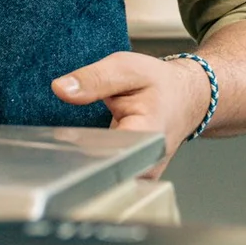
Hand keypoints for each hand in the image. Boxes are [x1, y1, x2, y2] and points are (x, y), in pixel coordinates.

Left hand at [51, 52, 211, 176]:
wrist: (184, 98)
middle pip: (100, 169)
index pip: (106, 153)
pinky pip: (105, 175)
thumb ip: (94, 79)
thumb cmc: (160, 84)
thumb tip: (61, 89)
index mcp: (147, 135)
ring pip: (101, 176)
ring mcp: (140, 174)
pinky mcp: (133, 176)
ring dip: (81, 158)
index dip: (80, 146)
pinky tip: (84, 145)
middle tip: (64, 135)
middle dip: (76, 153)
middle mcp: (146, 162)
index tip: (63, 137)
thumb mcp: (125, 68)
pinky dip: (89, 160)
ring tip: (74, 138)